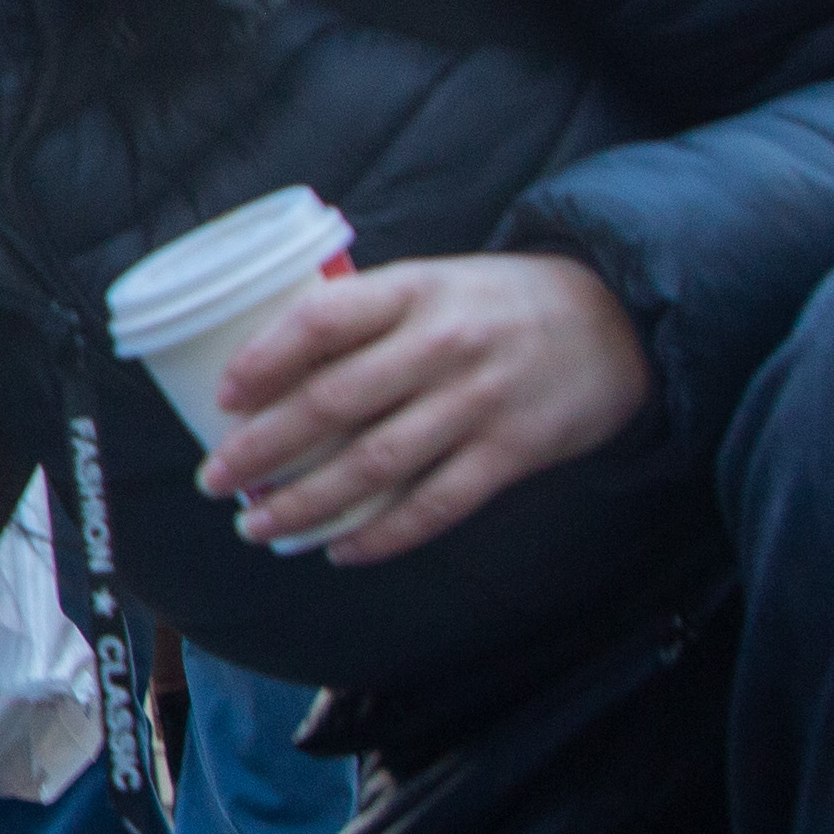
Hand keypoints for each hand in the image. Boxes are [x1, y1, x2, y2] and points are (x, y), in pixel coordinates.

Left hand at [195, 255, 653, 566]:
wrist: (620, 320)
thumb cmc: (497, 303)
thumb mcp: (433, 282)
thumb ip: (366, 315)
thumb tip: (267, 365)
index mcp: (413, 289)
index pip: (319, 321)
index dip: (262, 361)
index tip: (222, 399)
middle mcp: (442, 343)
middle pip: (332, 404)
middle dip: (262, 449)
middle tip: (213, 480)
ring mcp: (479, 401)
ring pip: (373, 466)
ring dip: (306, 503)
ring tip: (256, 525)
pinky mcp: (513, 452)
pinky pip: (434, 506)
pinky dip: (380, 535)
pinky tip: (337, 551)